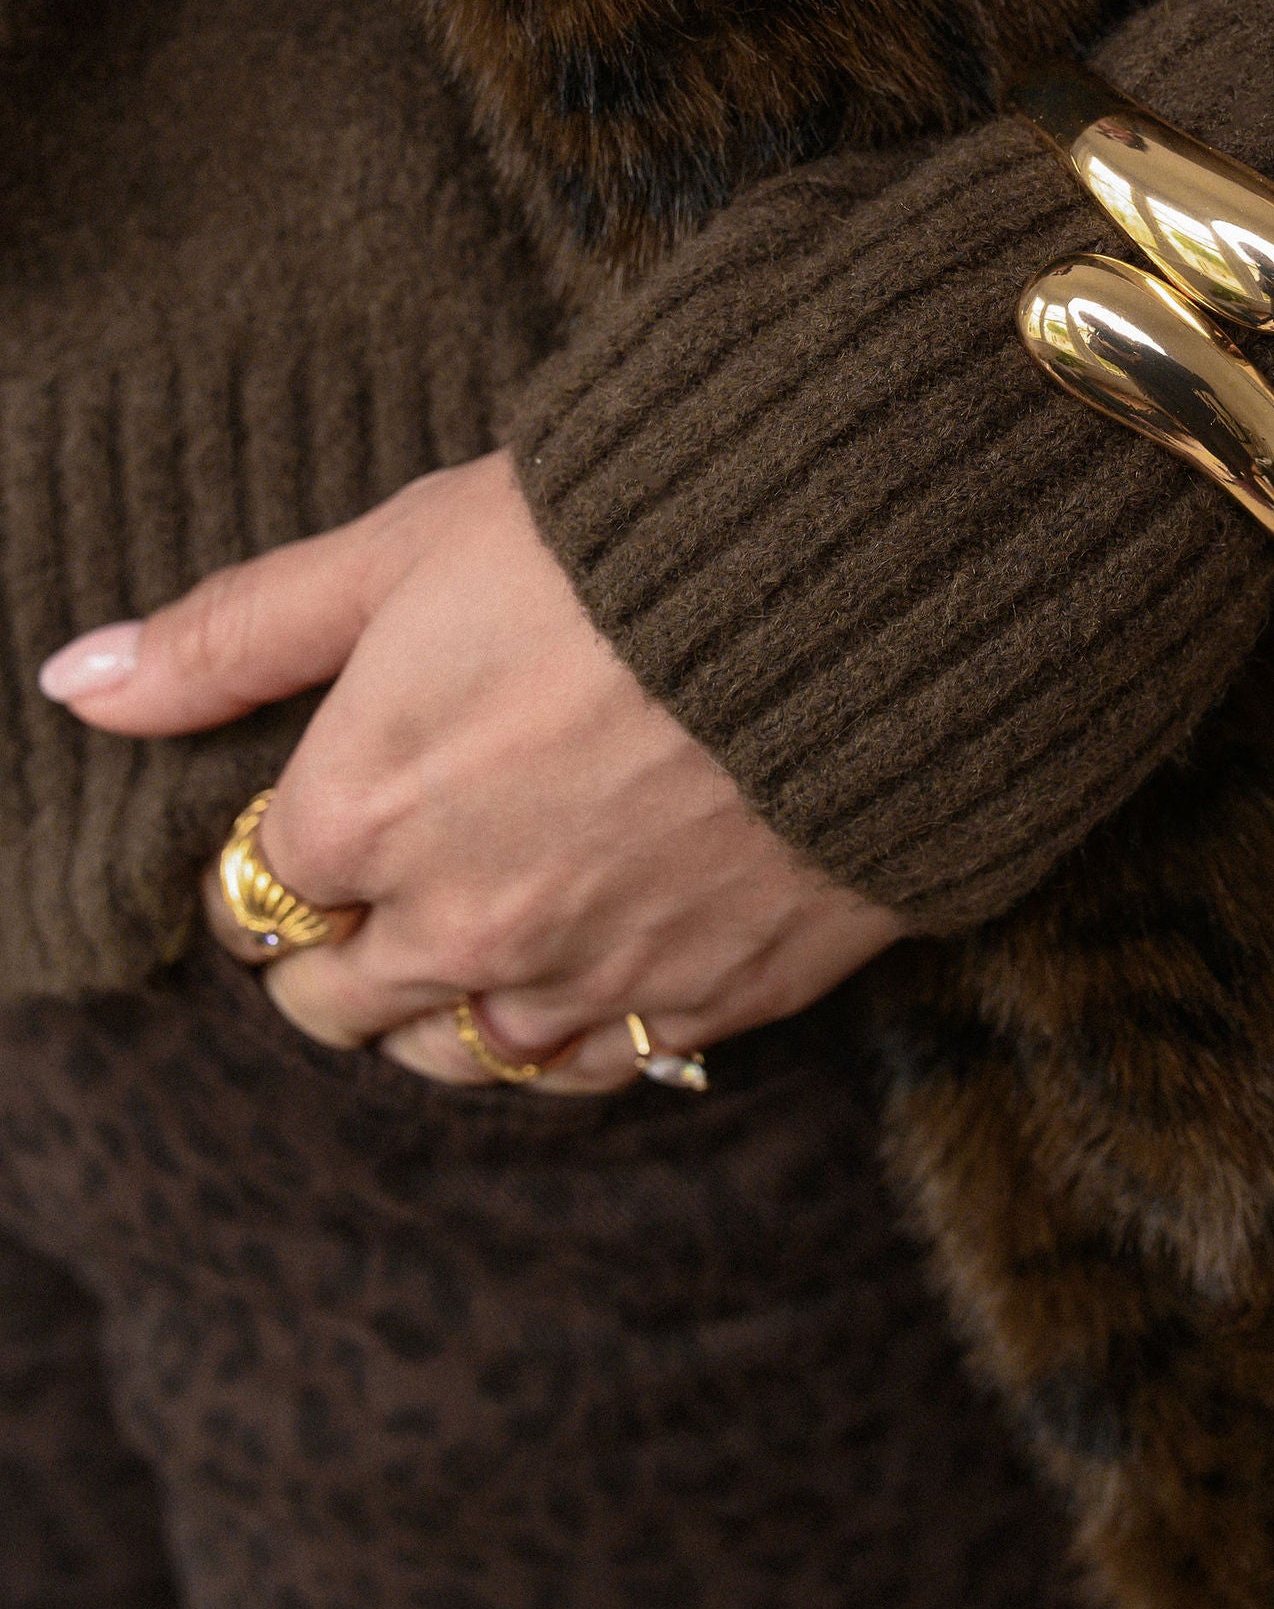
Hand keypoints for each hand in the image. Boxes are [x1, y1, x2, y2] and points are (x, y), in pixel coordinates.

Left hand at [38, 453, 905, 1088]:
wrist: (860, 584)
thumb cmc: (622, 537)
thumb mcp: (407, 546)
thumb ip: (238, 632)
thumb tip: (78, 683)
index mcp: (361, 813)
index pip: (255, 897)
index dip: (280, 851)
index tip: (321, 809)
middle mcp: (458, 924)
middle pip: (337, 1005)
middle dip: (338, 949)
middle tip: (388, 876)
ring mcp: (588, 975)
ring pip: (461, 1057)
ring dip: (446, 1007)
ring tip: (477, 931)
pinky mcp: (710, 998)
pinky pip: (597, 1071)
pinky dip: (572, 1035)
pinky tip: (585, 972)